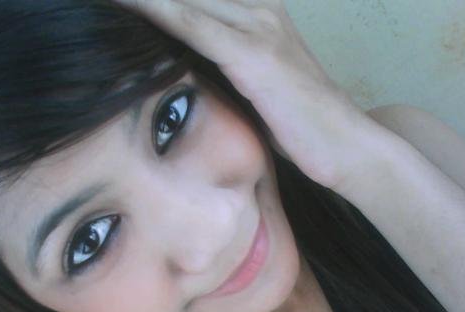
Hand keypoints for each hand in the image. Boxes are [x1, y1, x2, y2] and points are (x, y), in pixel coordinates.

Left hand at [111, 0, 380, 190]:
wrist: (347, 144)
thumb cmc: (300, 122)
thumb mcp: (256, 83)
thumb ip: (225, 64)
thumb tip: (185, 66)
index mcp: (256, 11)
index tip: (117, 0)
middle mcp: (257, 7)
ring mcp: (256, 27)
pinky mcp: (253, 56)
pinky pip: (192, 24)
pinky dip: (155, 9)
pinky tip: (124, 2)